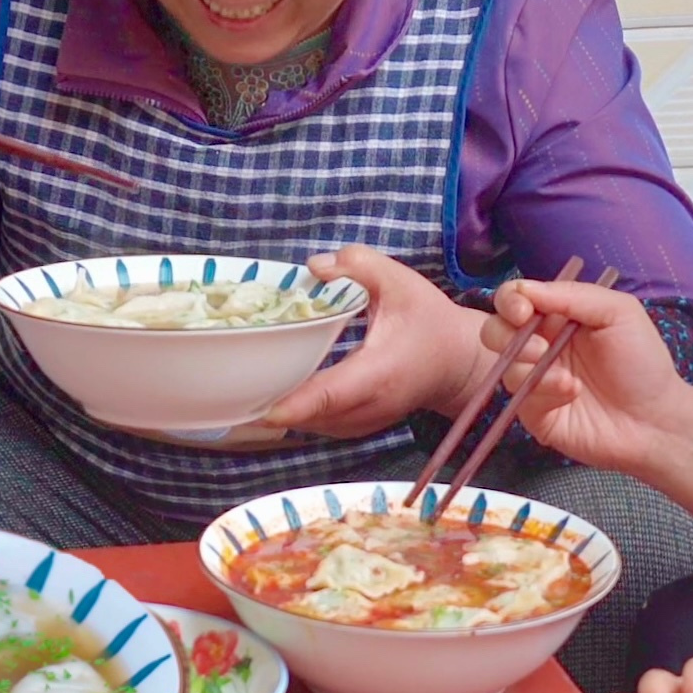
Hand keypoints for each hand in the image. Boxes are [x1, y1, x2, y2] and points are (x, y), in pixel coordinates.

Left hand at [261, 248, 492, 439]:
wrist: (458, 362)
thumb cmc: (429, 319)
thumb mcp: (399, 280)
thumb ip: (359, 265)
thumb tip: (315, 267)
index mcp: (379, 372)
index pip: (331, 395)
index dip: (295, 405)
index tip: (261, 409)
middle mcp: (370, 406)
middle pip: (311, 415)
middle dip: (273, 403)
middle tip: (234, 383)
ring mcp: (365, 423)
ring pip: (312, 425)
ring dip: (283, 409)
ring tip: (251, 384)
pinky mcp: (359, 427)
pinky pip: (321, 425)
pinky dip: (299, 412)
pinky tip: (279, 390)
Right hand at [486, 276, 692, 478]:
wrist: (655, 419)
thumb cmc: (642, 362)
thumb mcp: (619, 312)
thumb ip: (574, 295)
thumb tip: (525, 289)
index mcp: (557, 317)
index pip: (515, 300)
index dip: (510, 301)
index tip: (523, 311)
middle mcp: (541, 345)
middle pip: (494, 330)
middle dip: (507, 335)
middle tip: (541, 348)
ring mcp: (535, 381)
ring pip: (504, 366)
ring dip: (530, 367)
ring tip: (567, 377)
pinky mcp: (534, 413)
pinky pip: (519, 398)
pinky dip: (543, 392)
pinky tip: (572, 393)